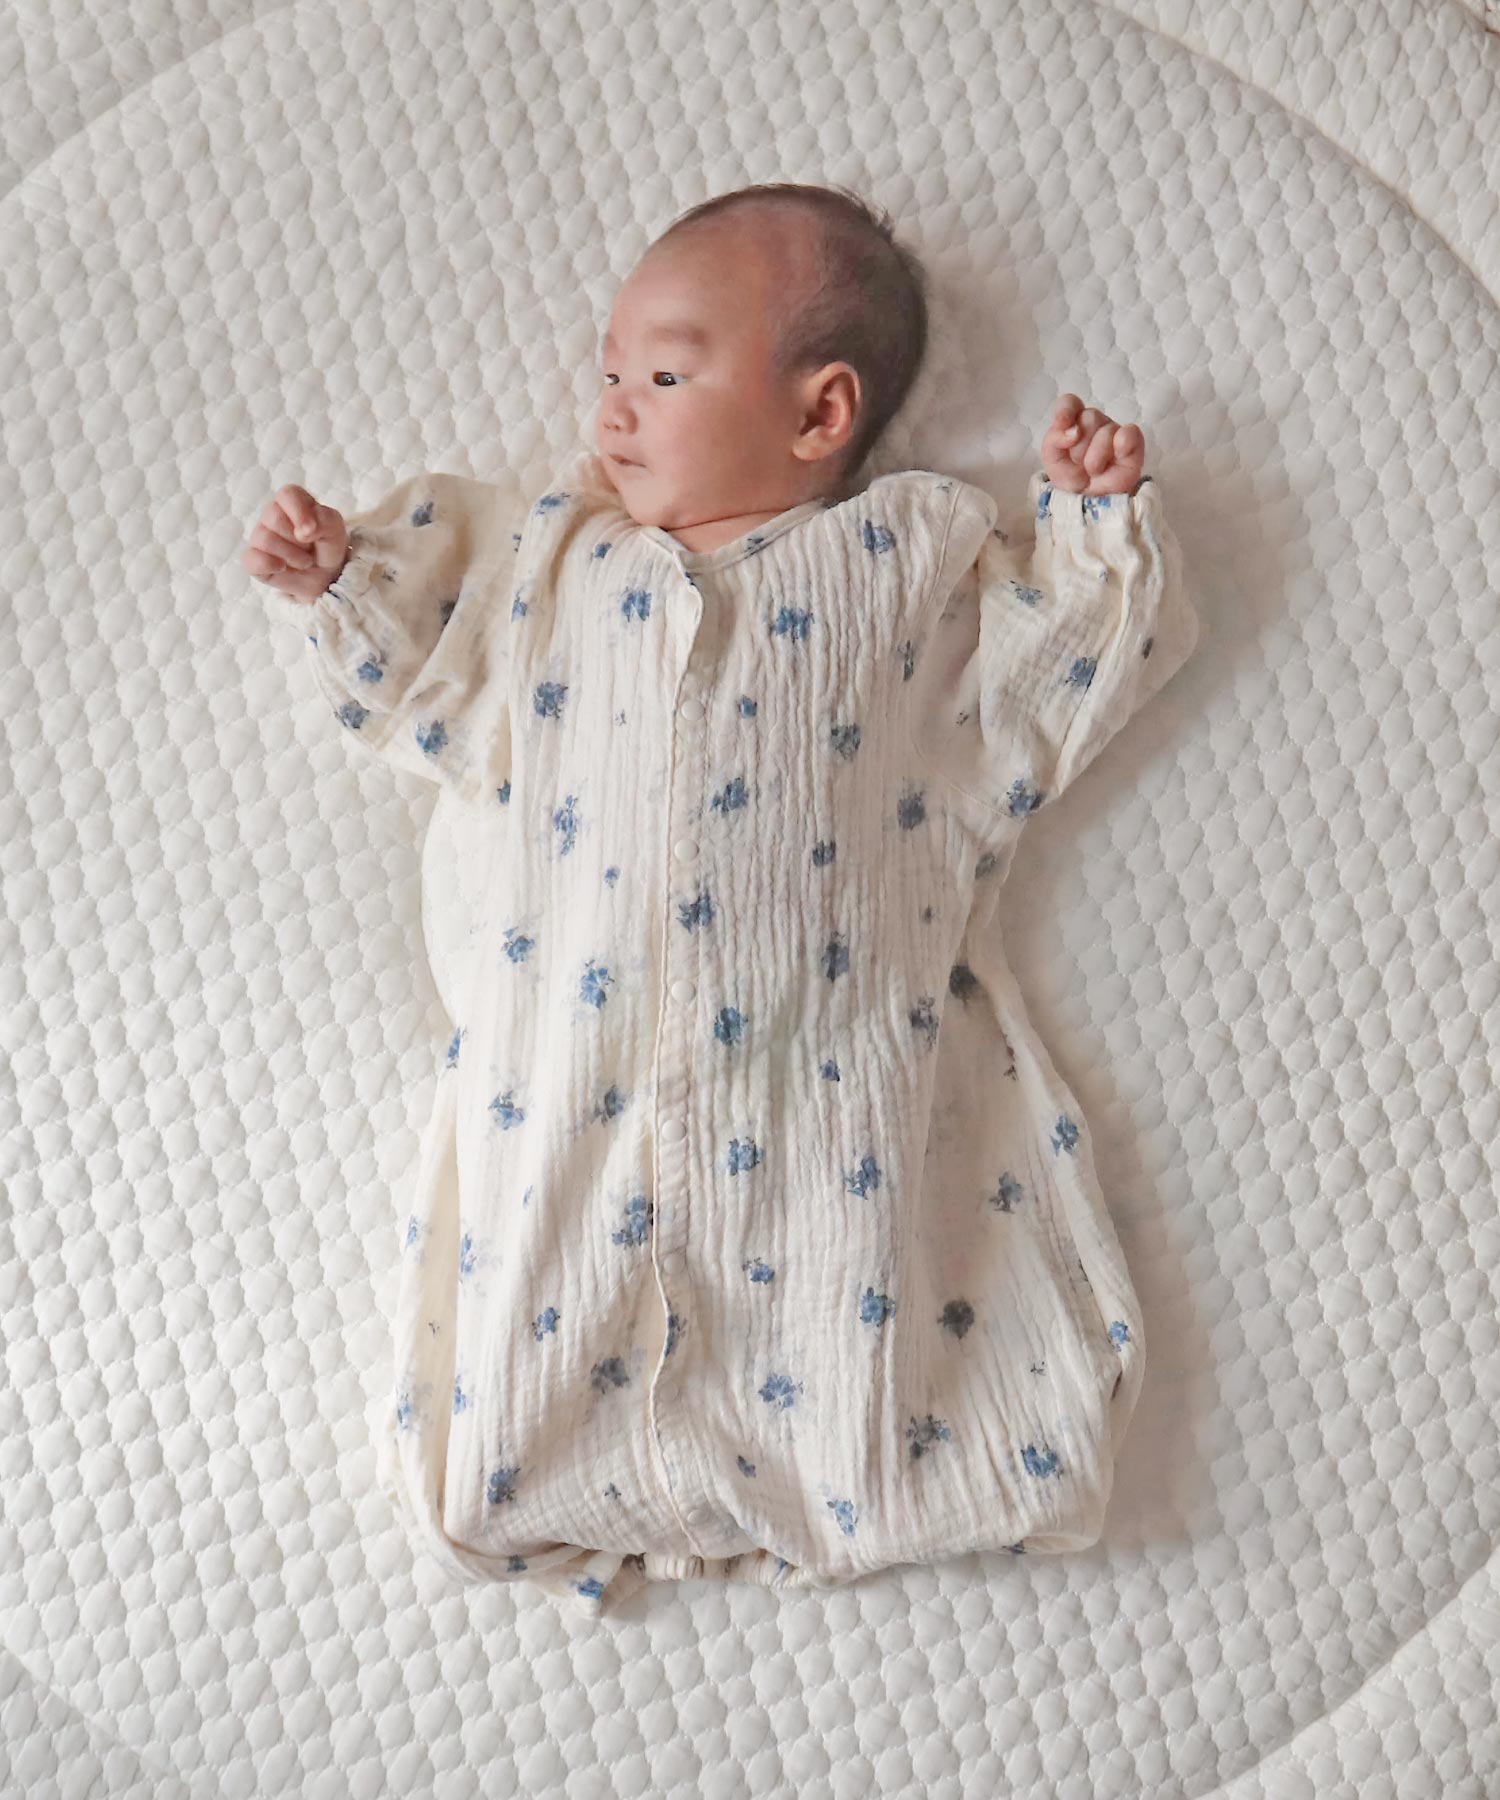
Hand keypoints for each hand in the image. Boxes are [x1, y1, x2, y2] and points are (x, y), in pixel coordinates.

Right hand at [242, 484, 349, 602]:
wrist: (326, 577)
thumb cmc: (328, 545)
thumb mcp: (336, 529)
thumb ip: (325, 521)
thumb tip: (302, 532)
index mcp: (293, 501)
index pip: (287, 494)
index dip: (298, 512)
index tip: (311, 531)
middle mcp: (272, 514)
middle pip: (274, 518)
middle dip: (298, 541)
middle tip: (310, 549)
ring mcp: (259, 536)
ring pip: (266, 540)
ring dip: (292, 556)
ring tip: (303, 561)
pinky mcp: (253, 559)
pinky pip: (252, 560)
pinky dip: (270, 566)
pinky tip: (283, 568)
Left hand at [1040, 394, 1145, 497]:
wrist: (1088, 502)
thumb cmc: (1071, 478)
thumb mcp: (1053, 460)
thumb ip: (1054, 440)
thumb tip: (1073, 431)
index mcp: (1074, 422)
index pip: (1070, 403)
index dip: (1066, 411)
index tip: (1063, 425)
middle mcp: (1096, 423)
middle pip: (1089, 417)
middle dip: (1080, 446)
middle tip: (1079, 464)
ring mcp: (1115, 432)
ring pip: (1106, 430)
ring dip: (1095, 458)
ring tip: (1094, 471)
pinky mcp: (1133, 444)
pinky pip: (1130, 433)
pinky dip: (1122, 444)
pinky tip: (1117, 457)